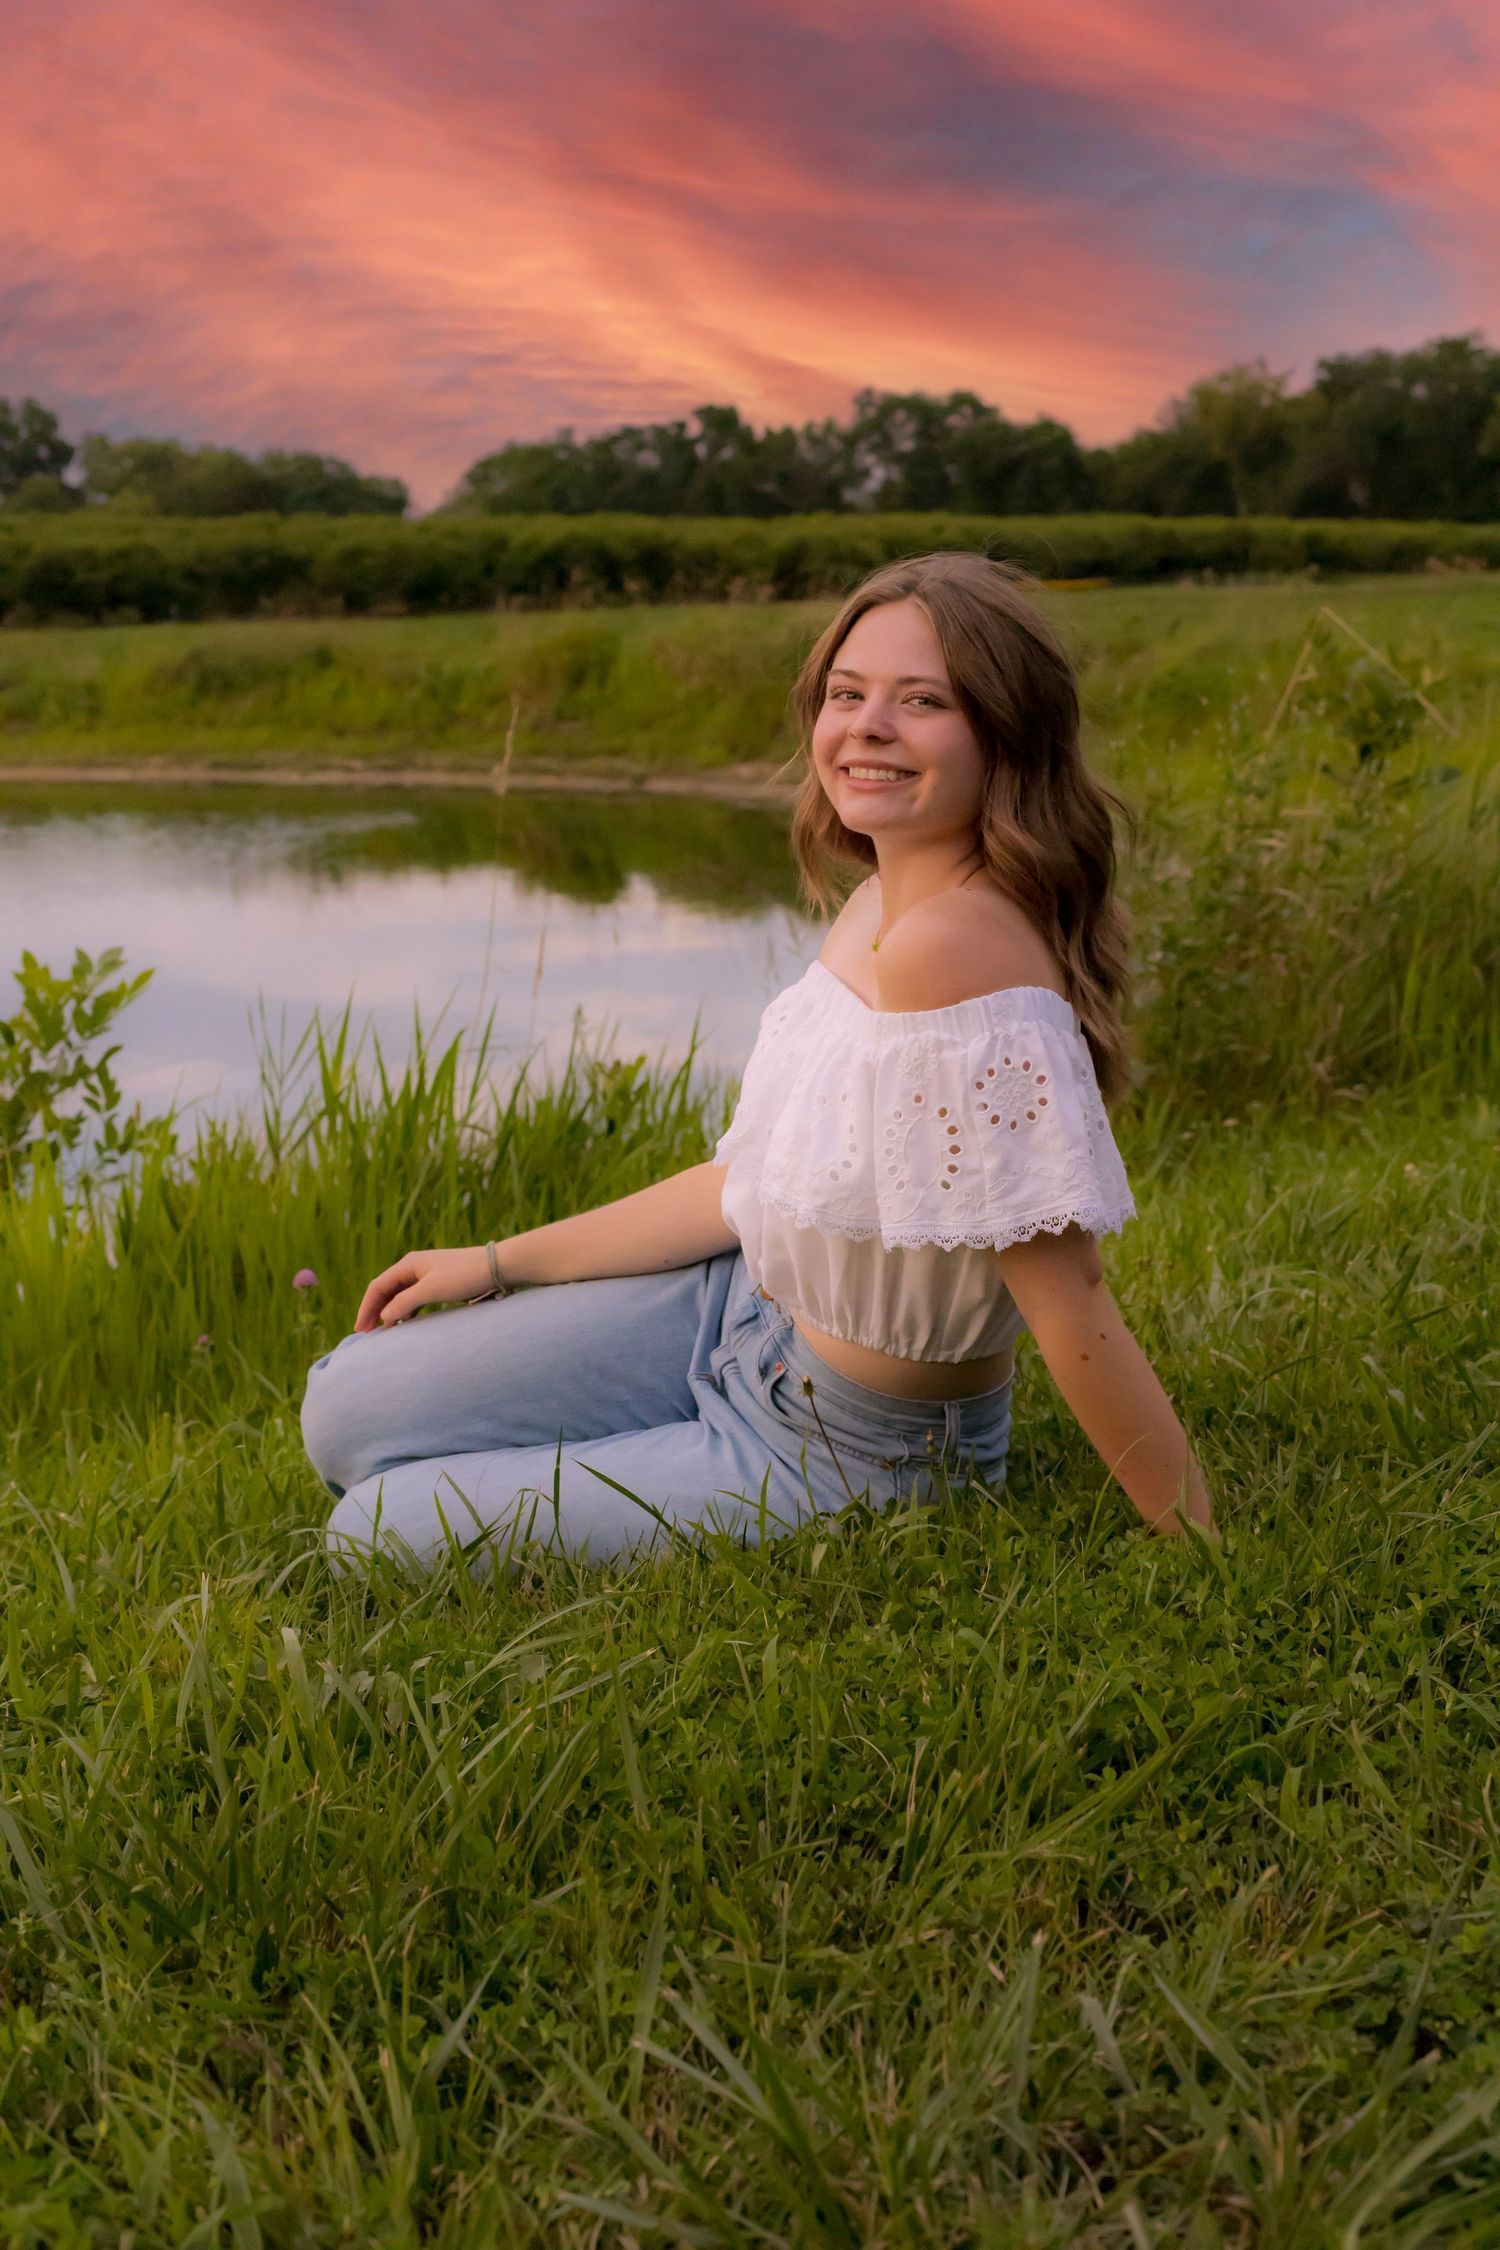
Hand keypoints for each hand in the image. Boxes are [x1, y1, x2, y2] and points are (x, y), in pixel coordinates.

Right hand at [355, 1245, 492, 1331]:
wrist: (496, 1267)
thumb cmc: (463, 1276)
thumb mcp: (430, 1290)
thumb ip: (404, 1303)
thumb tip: (384, 1316)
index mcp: (408, 1264)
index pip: (378, 1286)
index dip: (366, 1308)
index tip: (360, 1330)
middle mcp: (414, 1266)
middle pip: (386, 1289)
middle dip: (374, 1310)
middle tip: (365, 1333)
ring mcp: (427, 1273)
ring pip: (400, 1294)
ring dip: (390, 1311)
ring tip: (383, 1332)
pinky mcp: (439, 1282)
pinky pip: (415, 1297)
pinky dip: (407, 1310)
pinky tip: (405, 1323)